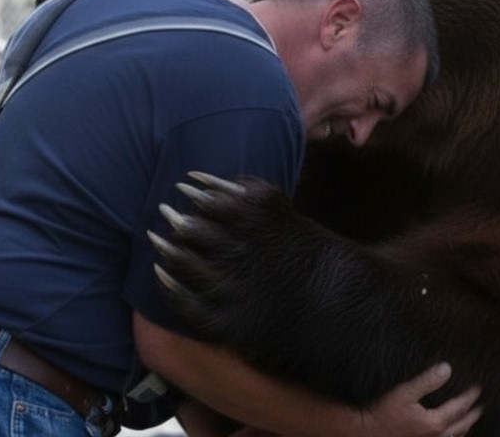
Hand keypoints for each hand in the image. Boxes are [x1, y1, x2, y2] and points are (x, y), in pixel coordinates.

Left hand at [148, 171, 296, 342]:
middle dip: (175, 219)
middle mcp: (239, 250)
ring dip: (167, 248)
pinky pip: (184, 302)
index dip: (192, 194)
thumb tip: (199, 179)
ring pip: (182, 263)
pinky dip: (167, 285)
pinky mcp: (227, 321)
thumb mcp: (284, 209)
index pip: (206, 201)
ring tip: (159, 240)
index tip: (184, 189)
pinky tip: (160, 273)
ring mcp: (231, 288)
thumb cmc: (310, 250)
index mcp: (255, 219)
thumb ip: (246, 192)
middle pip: (190, 230)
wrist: (340, 303)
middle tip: (166, 213)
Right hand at [357, 363, 482, 436]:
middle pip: (461, 425)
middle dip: (473, 414)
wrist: (366, 433)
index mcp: (434, 422)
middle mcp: (436, 436)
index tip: (478, 388)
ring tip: (469, 422)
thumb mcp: (404, 392)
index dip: (470, 397)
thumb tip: (447, 369)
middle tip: (482, 406)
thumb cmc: (383, 413)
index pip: (459, 407)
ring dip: (464, 428)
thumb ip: (427, 381)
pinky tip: (449, 436)